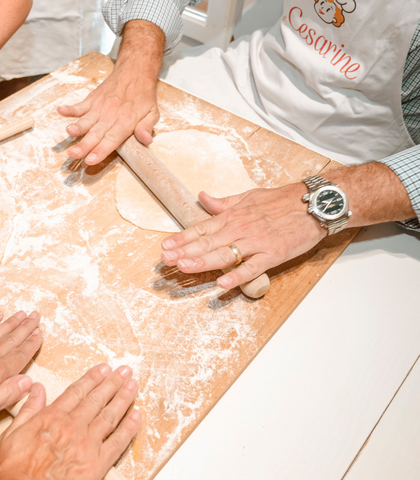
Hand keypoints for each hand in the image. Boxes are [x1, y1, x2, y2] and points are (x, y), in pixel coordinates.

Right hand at [0, 364, 140, 479]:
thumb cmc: (15, 472)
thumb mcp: (11, 435)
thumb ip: (27, 410)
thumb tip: (36, 389)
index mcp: (52, 417)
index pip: (77, 391)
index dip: (92, 378)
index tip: (103, 368)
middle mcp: (73, 427)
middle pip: (97, 399)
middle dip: (113, 383)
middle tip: (124, 371)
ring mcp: (87, 445)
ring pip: (110, 415)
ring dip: (124, 398)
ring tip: (133, 385)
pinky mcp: (98, 464)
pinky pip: (118, 442)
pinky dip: (129, 427)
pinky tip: (137, 416)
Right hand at [57, 19, 163, 165]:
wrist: (134, 71)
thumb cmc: (143, 96)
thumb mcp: (153, 112)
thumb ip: (147, 127)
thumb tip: (146, 140)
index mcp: (126, 121)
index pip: (112, 139)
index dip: (100, 151)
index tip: (90, 160)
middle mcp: (110, 115)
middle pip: (95, 133)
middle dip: (84, 145)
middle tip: (74, 154)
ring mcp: (99, 107)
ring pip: (86, 121)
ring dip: (76, 128)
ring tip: (69, 133)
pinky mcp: (92, 100)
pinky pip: (79, 106)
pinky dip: (69, 109)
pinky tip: (60, 110)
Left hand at [160, 184, 325, 290]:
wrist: (314, 203)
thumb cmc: (281, 201)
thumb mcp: (248, 196)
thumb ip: (223, 203)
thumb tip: (203, 198)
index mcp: (232, 217)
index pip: (201, 228)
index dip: (181, 239)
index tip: (165, 247)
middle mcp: (240, 229)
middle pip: (207, 243)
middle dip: (184, 252)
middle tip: (166, 260)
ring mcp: (256, 242)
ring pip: (224, 254)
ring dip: (203, 262)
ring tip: (184, 267)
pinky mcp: (273, 254)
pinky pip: (252, 267)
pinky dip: (237, 276)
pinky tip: (222, 284)